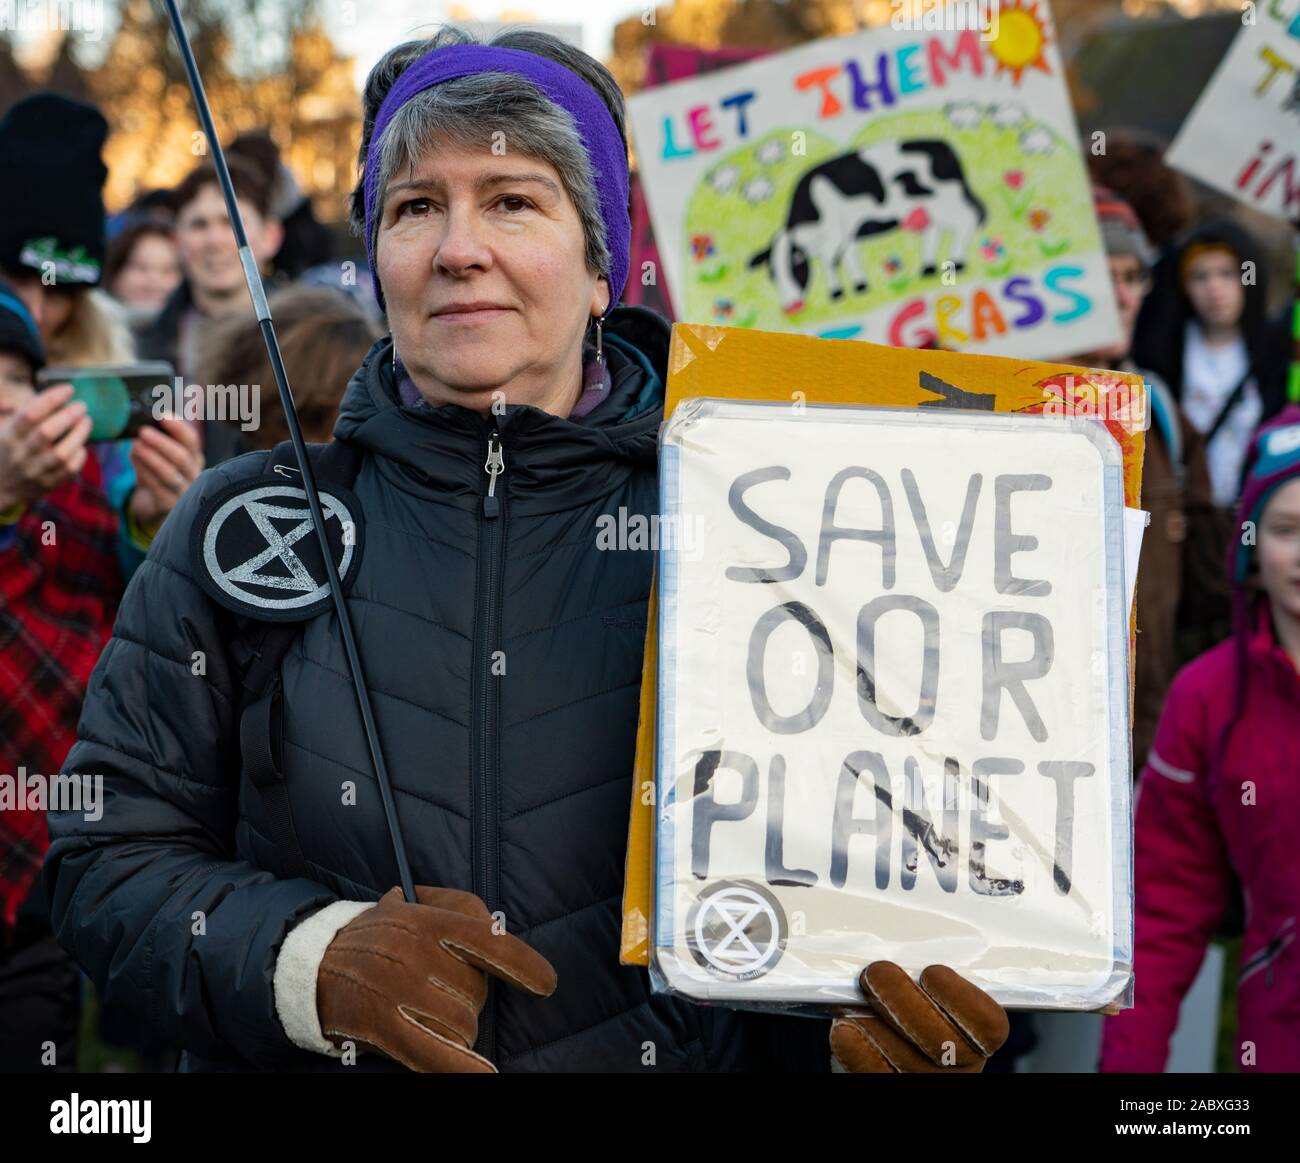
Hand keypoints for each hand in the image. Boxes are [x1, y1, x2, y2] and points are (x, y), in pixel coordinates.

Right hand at [0, 385, 92, 509]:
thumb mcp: (1, 427)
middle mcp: (21, 454)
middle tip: (81, 405)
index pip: (29, 414)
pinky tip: (81, 444)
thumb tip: (28, 400)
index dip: (51, 398)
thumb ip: (11, 410)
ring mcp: (35, 470)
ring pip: (62, 453)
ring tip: (87, 420)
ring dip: (79, 434)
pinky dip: (79, 454)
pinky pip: (70, 469)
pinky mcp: (49, 483)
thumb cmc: (6, 448)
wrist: (0, 487)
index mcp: (9, 436)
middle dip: (68, 415)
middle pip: (47, 432)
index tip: (68, 388)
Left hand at [128, 417, 202, 535]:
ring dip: (151, 458)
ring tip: (135, 446)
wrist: (154, 506)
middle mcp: (194, 474)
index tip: (162, 415)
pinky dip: (145, 473)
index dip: (178, 427)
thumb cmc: (157, 474)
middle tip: (143, 431)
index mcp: (194, 457)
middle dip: (161, 442)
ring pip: (170, 473)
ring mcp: (184, 492)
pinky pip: (158, 488)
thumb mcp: (160, 455)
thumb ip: (156, 439)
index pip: (191, 440)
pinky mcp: (170, 505)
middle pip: (182, 457)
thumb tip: (140, 417)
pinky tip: (135, 460)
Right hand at [317, 885, 556, 1072]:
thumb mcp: (418, 904)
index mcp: (429, 920)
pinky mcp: (383, 1022)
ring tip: (428, 1014)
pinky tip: (484, 1076)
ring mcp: (398, 988)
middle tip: (439, 991)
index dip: (522, 964)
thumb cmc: (381, 933)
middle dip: (468, 1000)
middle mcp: (416, 951)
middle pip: (476, 993)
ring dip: (455, 1029)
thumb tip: (500, 930)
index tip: (546, 984)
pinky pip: (433, 1052)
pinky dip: (461, 1068)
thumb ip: (462, 909)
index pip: (486, 940)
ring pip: (461, 1025)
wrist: (315, 961)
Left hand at [830, 962, 1008, 1072]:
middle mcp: (960, 1066)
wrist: (898, 1042)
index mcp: (979, 1036)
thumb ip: (926, 970)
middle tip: (877, 971)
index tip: (932, 971)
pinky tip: (845, 1027)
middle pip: (942, 1043)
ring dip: (875, 1021)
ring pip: (905, 1059)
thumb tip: (904, 932)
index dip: (960, 998)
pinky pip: (873, 1073)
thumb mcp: (936, 987)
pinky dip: (855, 1048)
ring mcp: (925, 1080)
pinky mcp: (891, 1085)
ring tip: (860, 990)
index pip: (987, 1024)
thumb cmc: (919, 1001)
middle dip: (904, 1001)